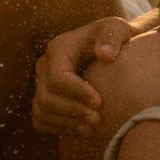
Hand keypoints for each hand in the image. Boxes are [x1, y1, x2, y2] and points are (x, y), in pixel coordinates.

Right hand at [32, 15, 140, 136]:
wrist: (110, 49)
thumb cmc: (114, 38)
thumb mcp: (118, 29)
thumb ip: (113, 35)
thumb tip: (104, 54)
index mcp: (59, 48)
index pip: (58, 77)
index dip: (77, 93)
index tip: (100, 103)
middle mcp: (45, 66)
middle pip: (46, 98)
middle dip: (73, 112)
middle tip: (98, 121)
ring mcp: (41, 84)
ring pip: (41, 112)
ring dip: (66, 124)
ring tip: (92, 129)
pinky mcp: (43, 99)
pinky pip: (41, 120)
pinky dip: (59, 129)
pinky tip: (82, 130)